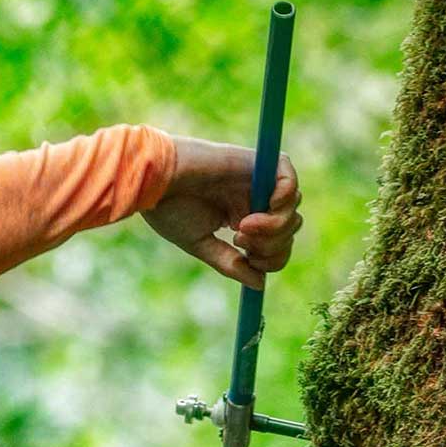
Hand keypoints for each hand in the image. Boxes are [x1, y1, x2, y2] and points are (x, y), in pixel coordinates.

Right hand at [142, 139, 301, 287]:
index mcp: (242, 215)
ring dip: (273, 227)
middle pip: (290, 226)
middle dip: (272, 245)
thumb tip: (261, 284)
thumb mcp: (202, 245)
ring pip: (292, 207)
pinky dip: (282, 200)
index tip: (246, 259)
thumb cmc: (168, 209)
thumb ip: (231, 263)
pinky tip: (257, 212)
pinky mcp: (256, 162)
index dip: (271, 258)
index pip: (278, 242)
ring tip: (241, 229)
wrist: (153, 181)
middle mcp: (253, 197)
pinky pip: (288, 180)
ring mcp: (256, 179)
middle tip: (239, 242)